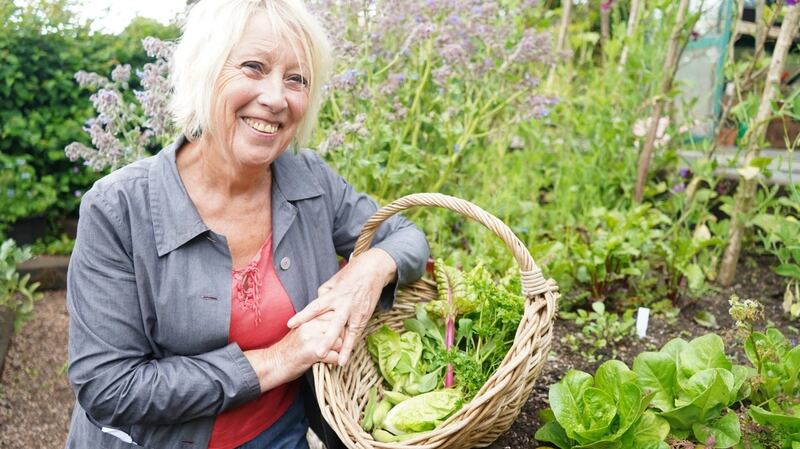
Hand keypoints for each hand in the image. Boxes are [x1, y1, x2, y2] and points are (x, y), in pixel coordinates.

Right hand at [246, 313, 342, 391]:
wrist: (272, 364)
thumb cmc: (288, 350)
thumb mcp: (301, 331)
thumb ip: (314, 324)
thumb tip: (332, 322)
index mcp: (308, 319)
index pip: (332, 314)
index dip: (337, 326)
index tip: (336, 334)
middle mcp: (310, 325)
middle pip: (339, 327)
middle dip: (341, 338)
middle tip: (336, 347)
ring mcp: (312, 338)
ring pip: (339, 342)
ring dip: (338, 351)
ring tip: (331, 356)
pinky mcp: (313, 352)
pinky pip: (335, 356)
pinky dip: (334, 362)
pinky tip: (329, 364)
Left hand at [287, 248, 396, 365]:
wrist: (373, 269)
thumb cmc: (351, 273)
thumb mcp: (334, 280)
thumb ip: (324, 293)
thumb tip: (317, 301)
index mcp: (333, 295)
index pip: (315, 307)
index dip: (303, 316)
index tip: (290, 325)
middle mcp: (344, 305)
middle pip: (333, 325)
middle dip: (326, 340)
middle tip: (317, 353)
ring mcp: (356, 311)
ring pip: (348, 333)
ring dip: (343, 348)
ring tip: (338, 362)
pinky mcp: (365, 316)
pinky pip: (357, 332)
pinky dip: (352, 345)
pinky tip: (347, 357)